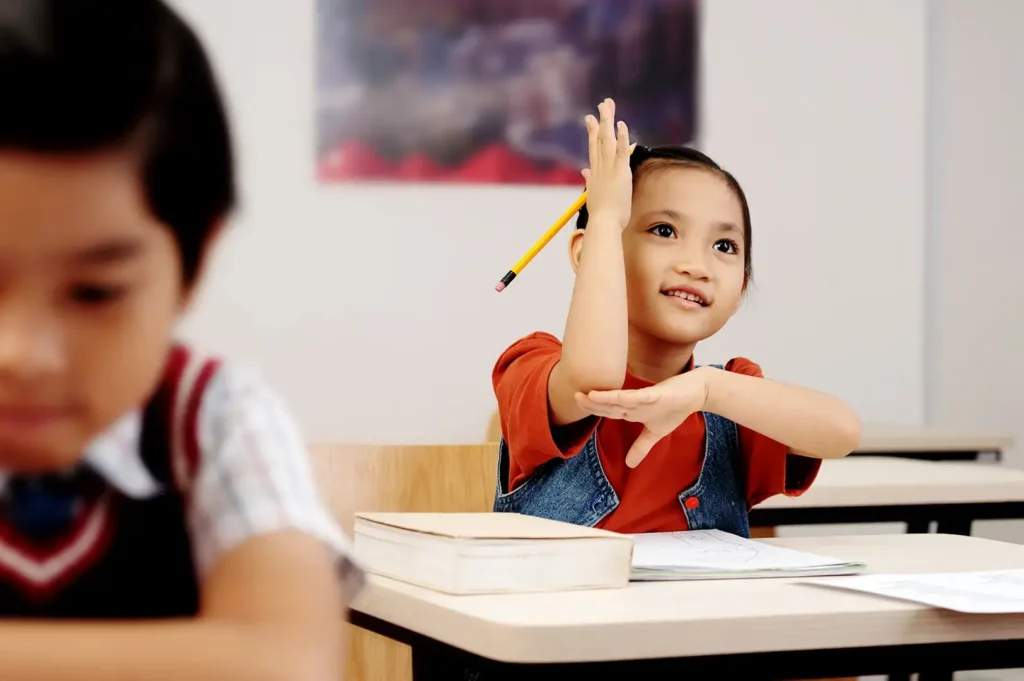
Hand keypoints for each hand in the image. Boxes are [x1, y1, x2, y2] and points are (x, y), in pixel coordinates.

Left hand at [574, 369, 710, 467]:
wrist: (696, 392)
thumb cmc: (674, 408)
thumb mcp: (655, 433)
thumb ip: (641, 447)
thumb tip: (629, 465)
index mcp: (632, 410)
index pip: (608, 410)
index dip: (594, 409)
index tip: (577, 406)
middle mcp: (635, 402)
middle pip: (610, 404)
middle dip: (593, 402)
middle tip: (574, 397)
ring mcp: (645, 397)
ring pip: (621, 398)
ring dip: (605, 398)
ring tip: (589, 396)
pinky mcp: (658, 394)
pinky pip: (640, 396)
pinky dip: (627, 397)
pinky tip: (614, 396)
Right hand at [581, 98, 631, 229]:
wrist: (603, 223)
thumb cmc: (601, 214)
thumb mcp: (594, 194)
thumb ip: (590, 180)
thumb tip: (584, 173)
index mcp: (594, 172)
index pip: (593, 147)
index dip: (592, 132)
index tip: (590, 118)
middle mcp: (600, 167)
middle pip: (599, 138)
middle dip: (601, 120)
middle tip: (603, 104)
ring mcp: (609, 168)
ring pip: (607, 139)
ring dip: (608, 121)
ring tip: (608, 105)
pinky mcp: (620, 172)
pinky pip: (621, 151)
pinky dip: (621, 137)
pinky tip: (622, 124)